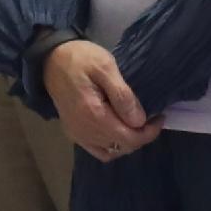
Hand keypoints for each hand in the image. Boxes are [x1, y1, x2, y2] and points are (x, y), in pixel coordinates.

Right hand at [43, 40, 157, 161]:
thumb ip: (123, 95)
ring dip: (127, 141)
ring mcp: (77, 134)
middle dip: (141, 136)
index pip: (130, 138)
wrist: (51, 58)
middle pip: (123, 147)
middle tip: (150, 118)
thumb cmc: (80, 58)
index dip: (149, 132)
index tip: (159, 116)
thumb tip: (139, 121)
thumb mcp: (105, 67)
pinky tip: (117, 131)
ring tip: (135, 124)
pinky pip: (97, 150)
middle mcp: (84, 130)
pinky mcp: (73, 133)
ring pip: (111, 152)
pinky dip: (111, 146)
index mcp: (93, 114)